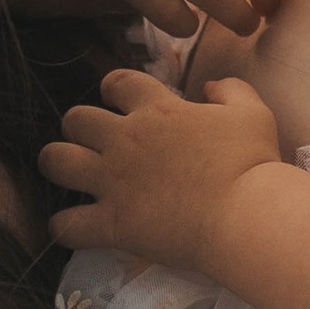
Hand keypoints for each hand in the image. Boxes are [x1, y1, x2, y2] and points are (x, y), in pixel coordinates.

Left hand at [46, 71, 284, 271]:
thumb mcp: (252, 112)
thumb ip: (230, 90)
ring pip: (55, 161)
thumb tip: (211, 84)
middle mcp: (126, 140)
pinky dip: (64, 226)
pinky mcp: (112, 223)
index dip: (113, 89)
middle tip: (95, 143)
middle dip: (79, 128)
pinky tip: (76, 226)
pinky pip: (66, 224)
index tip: (119, 102)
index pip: (116, 82)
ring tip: (72, 176)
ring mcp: (114, 182)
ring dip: (59, 165)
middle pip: (75, 119)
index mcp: (157, 109)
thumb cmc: (253, 163)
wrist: (247, 216)